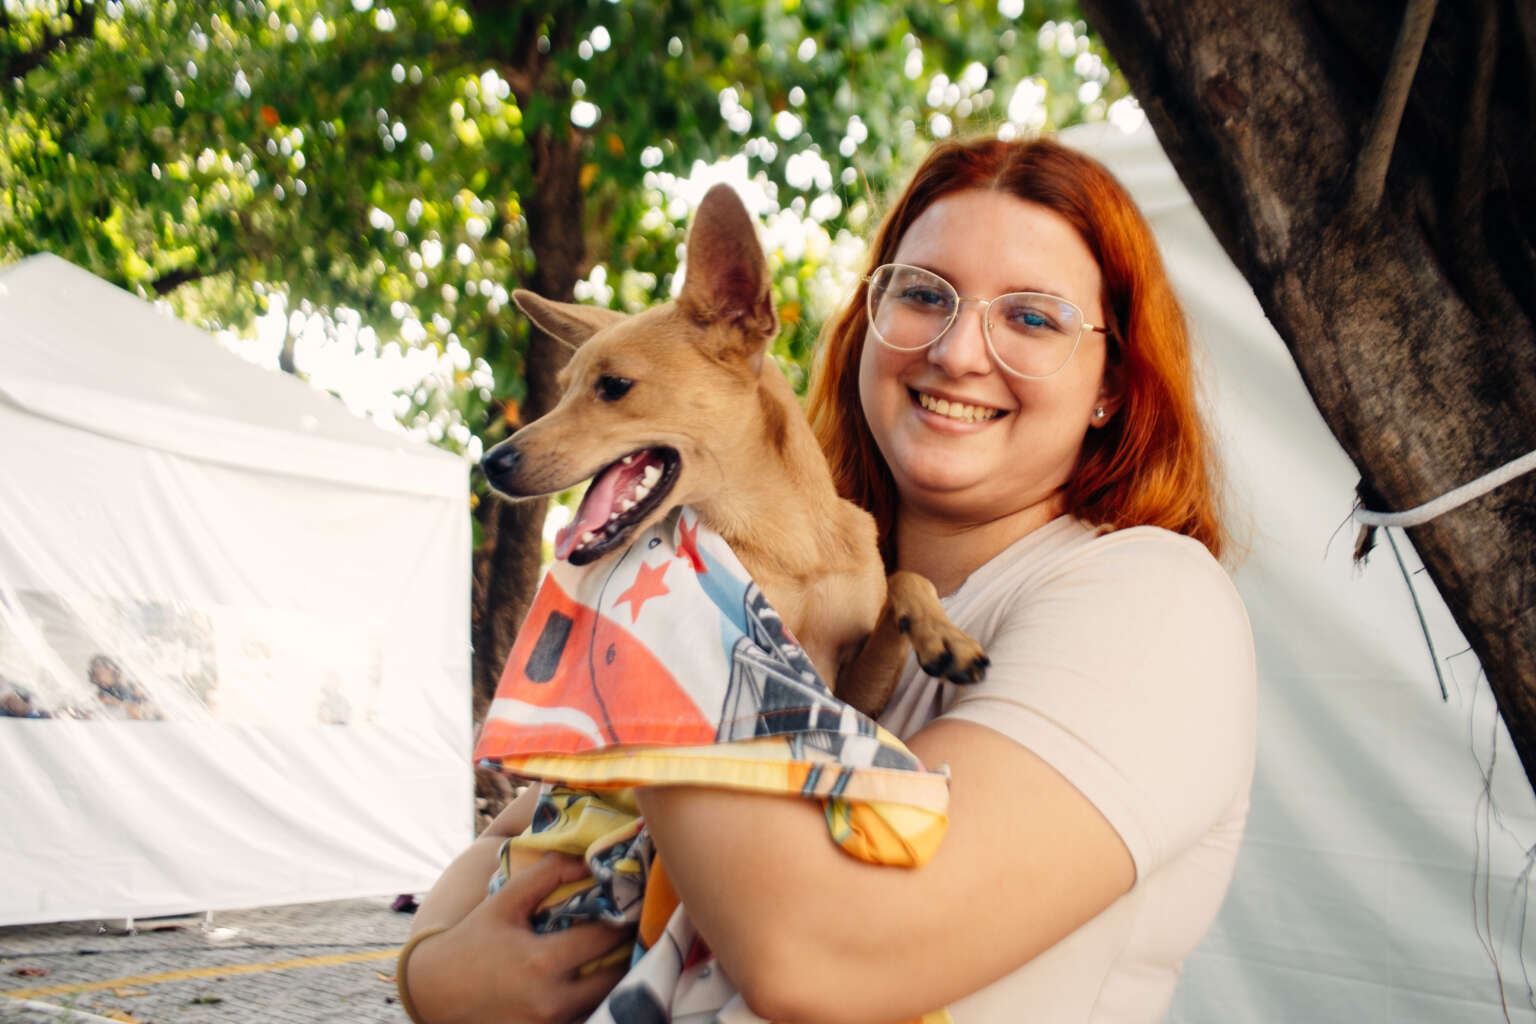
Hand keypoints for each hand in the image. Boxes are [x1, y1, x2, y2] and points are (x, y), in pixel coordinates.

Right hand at [404, 852, 633, 1023]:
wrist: (434, 991)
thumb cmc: (472, 940)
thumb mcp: (505, 901)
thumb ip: (546, 874)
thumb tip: (586, 859)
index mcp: (541, 962)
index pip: (605, 937)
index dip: (623, 917)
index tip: (633, 902)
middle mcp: (550, 1001)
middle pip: (615, 976)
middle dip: (626, 951)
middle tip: (633, 929)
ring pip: (604, 1001)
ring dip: (615, 978)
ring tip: (618, 953)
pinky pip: (585, 1018)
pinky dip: (594, 1000)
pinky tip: (595, 979)